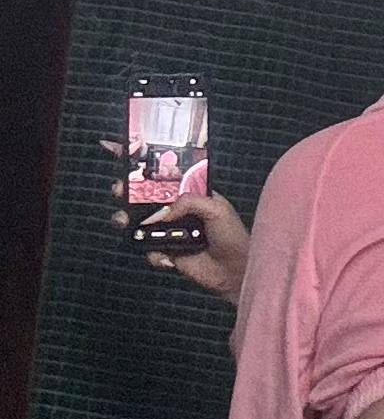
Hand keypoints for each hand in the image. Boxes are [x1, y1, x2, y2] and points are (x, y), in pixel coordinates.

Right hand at [102, 139, 249, 305]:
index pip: (160, 172)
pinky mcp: (167, 253)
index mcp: (188, 193)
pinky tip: (168, 257)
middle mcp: (175, 210)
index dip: (137, 159)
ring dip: (126, 219)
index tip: (113, 146)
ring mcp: (169, 231)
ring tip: (125, 220)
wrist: (236, 272)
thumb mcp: (216, 208)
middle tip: (120, 190)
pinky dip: (153, 253)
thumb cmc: (232, 236)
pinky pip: (148, 250)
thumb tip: (161, 212)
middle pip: (141, 195)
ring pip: (136, 222)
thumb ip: (187, 202)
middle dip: (125, 189)